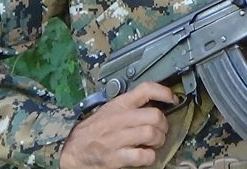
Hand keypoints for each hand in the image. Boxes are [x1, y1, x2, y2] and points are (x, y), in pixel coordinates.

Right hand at [59, 81, 177, 168]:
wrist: (74, 149)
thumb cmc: (94, 129)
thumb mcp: (110, 109)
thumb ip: (130, 104)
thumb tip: (155, 102)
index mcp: (119, 104)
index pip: (145, 89)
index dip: (163, 92)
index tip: (172, 98)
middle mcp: (120, 119)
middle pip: (155, 115)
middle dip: (163, 125)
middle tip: (161, 130)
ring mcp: (118, 138)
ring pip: (151, 134)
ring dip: (158, 141)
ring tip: (154, 143)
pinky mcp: (116, 157)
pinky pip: (142, 155)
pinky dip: (149, 156)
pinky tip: (145, 155)